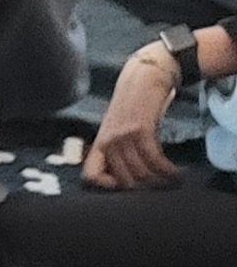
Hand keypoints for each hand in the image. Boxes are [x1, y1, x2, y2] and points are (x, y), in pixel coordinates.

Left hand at [87, 44, 187, 190]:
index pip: (90, 176)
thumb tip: (126, 175)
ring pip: (140, 172)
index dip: (106, 187)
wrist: (144, 77)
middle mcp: (107, 142)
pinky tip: (175, 173)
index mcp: (99, 143)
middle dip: (144, 188)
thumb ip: (117, 149)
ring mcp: (123, 136)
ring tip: (172, 182)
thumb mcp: (117, 128)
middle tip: (159, 189)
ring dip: (159, 181)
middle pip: (123, 179)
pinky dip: (167, 170)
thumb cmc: (134, 105)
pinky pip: (153, 159)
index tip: (126, 186)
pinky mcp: (141, 129)